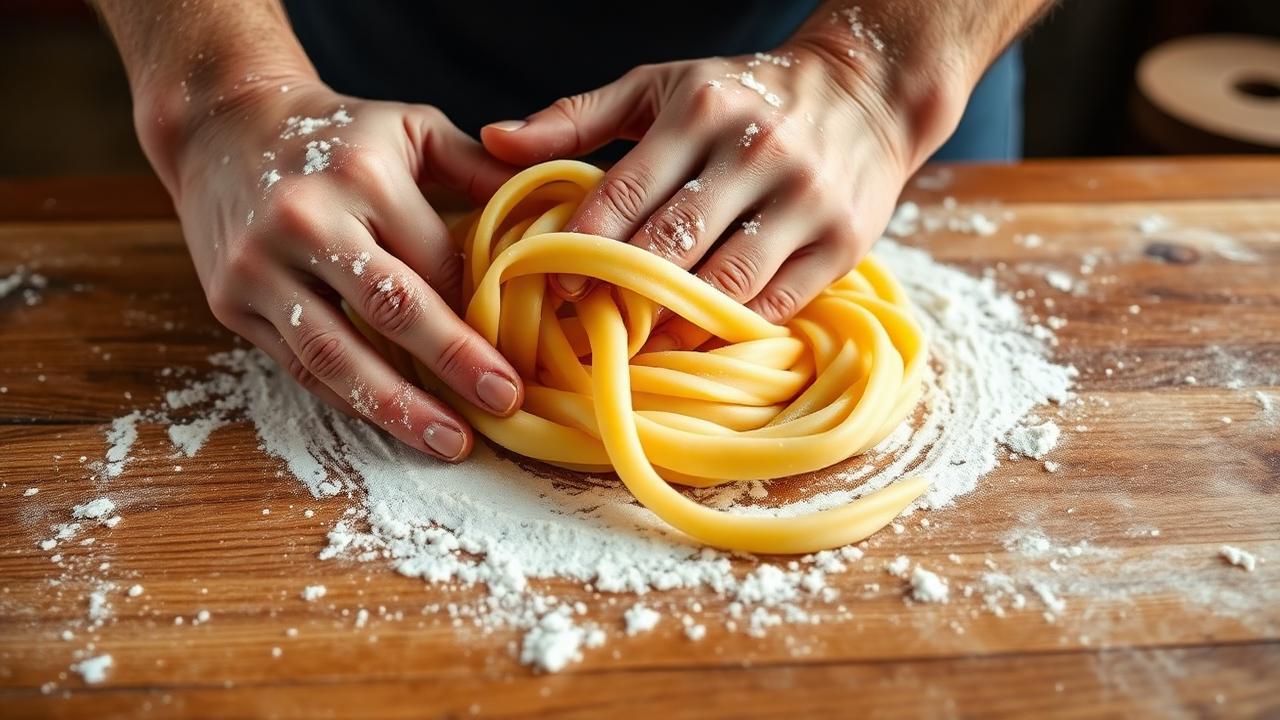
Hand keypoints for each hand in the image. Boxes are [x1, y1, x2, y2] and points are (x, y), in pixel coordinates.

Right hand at [162, 81, 523, 460]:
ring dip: (397, 407)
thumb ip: (480, 171)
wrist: (220, 123)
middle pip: (392, 308)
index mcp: (363, 176)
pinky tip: (392, 422)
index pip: (437, 261)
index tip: (524, 354)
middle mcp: (306, 220)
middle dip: (453, 363)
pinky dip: (349, 398)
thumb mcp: (413, 128)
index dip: (482, 313)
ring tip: (449, 441)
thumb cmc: (336, 133)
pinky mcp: (230, 302)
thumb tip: (551, 220)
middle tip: (504, 403)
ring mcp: (259, 266)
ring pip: (336, 353)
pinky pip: (299, 364)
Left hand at [481, 43, 940, 343]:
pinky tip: (696, 335)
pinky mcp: (842, 242)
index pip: (624, 195)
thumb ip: (576, 117)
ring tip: (637, 340)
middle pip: (670, 246)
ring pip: (723, 282)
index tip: (553, 286)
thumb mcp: (659, 86)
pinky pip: (774, 303)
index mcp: (701, 110)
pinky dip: (730, 327)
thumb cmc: (743, 94)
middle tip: (587, 326)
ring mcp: (805, 200)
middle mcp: (756, 152)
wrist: (866, 92)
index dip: (582, 249)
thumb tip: (493, 141)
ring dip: (672, 322)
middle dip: (620, 293)